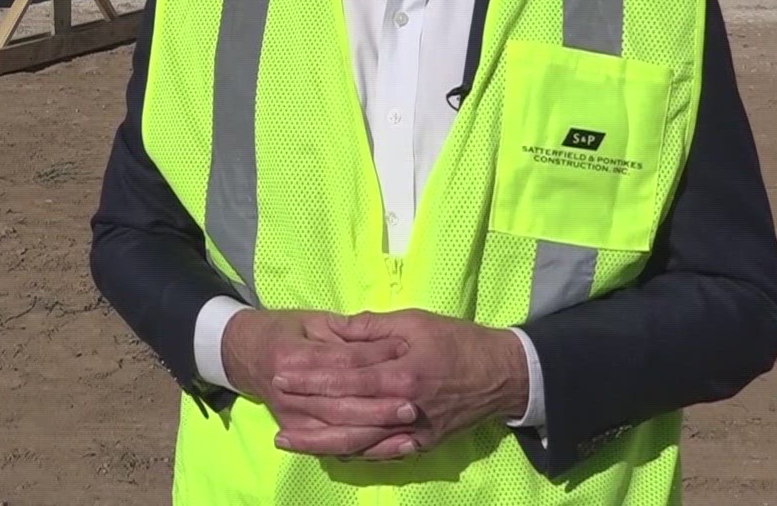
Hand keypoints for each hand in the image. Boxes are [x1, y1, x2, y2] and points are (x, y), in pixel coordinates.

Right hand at [221, 309, 417, 458]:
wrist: (244, 353)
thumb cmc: (282, 331)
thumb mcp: (311, 320)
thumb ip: (345, 329)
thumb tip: (384, 339)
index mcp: (290, 356)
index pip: (341, 361)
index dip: (374, 356)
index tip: (404, 350)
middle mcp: (287, 393)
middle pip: (340, 406)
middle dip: (378, 408)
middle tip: (412, 404)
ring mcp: (291, 417)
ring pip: (339, 434)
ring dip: (375, 435)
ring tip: (408, 432)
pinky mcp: (297, 432)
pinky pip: (334, 449)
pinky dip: (365, 452)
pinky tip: (392, 448)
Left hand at [269, 310, 528, 459]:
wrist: (502, 376)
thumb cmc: (458, 342)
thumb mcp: (416, 322)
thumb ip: (373, 328)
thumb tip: (336, 329)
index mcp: (402, 373)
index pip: (346, 376)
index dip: (311, 375)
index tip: (282, 371)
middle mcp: (404, 408)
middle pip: (345, 413)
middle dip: (306, 408)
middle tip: (274, 401)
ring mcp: (412, 432)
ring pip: (358, 442)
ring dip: (319, 442)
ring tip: (287, 439)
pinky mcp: (420, 445)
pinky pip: (379, 454)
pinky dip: (352, 454)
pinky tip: (327, 452)